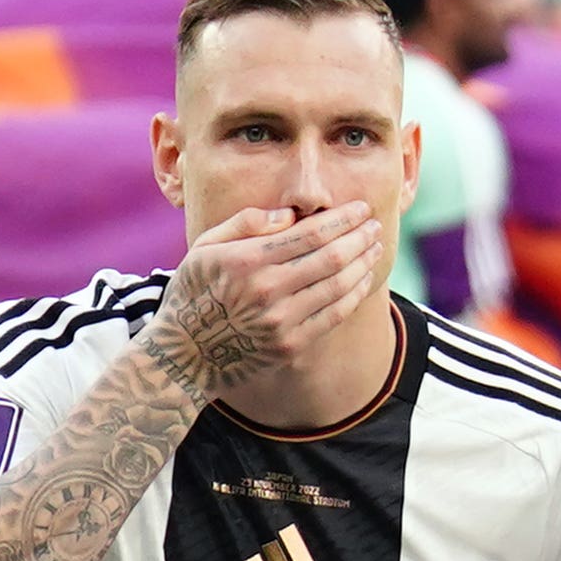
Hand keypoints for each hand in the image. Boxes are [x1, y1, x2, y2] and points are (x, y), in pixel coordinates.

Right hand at [143, 201, 389, 394]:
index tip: (361, 209)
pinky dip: (355, 293)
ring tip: (374, 248)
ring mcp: (281, 320)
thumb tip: (290, 214)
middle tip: (375, 226)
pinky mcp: (292, 344)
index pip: (310, 234)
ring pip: (339, 285)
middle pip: (332, 257)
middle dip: (360, 238)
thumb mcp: (205, 247)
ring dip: (363, 263)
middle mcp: (266, 289)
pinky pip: (335, 314)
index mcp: (245, 260)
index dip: (342, 219)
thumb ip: (245, 223)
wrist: (185, 351)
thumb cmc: (196, 290)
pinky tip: (364, 278)